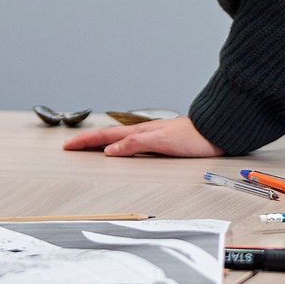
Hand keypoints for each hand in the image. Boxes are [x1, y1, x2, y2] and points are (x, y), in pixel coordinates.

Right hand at [62, 115, 219, 157]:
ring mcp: (151, 136)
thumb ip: (135, 145)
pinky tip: (120, 149)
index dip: (86, 142)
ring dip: (101, 143)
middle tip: (71, 147)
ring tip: (88, 148)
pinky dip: (118, 146)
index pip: (106, 137)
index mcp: (140, 132)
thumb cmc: (194, 138)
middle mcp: (143, 132)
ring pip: (119, 139)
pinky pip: (131, 144)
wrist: (216, 132)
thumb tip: (110, 151)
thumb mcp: (161, 142)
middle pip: (109, 137)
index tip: (68, 146)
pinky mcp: (160, 142)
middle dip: (88, 142)